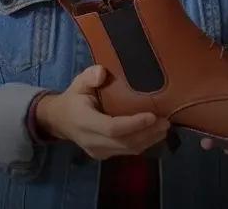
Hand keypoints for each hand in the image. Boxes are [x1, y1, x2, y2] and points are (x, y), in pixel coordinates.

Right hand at [36, 65, 169, 159]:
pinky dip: (143, 143)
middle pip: (124, 142)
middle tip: (167, 121)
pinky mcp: (105, 155)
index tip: (152, 115)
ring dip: (149, 140)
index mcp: (84, 121)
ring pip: (128, 150)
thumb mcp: (78, 82)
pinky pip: (126, 152)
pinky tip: (155, 133)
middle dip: (148, 133)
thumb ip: (89, 76)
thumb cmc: (74, 97)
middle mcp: (92, 140)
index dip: (133, 124)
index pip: (112, 128)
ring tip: (165, 127)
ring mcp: (98, 151)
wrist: (60, 120)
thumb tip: (103, 73)